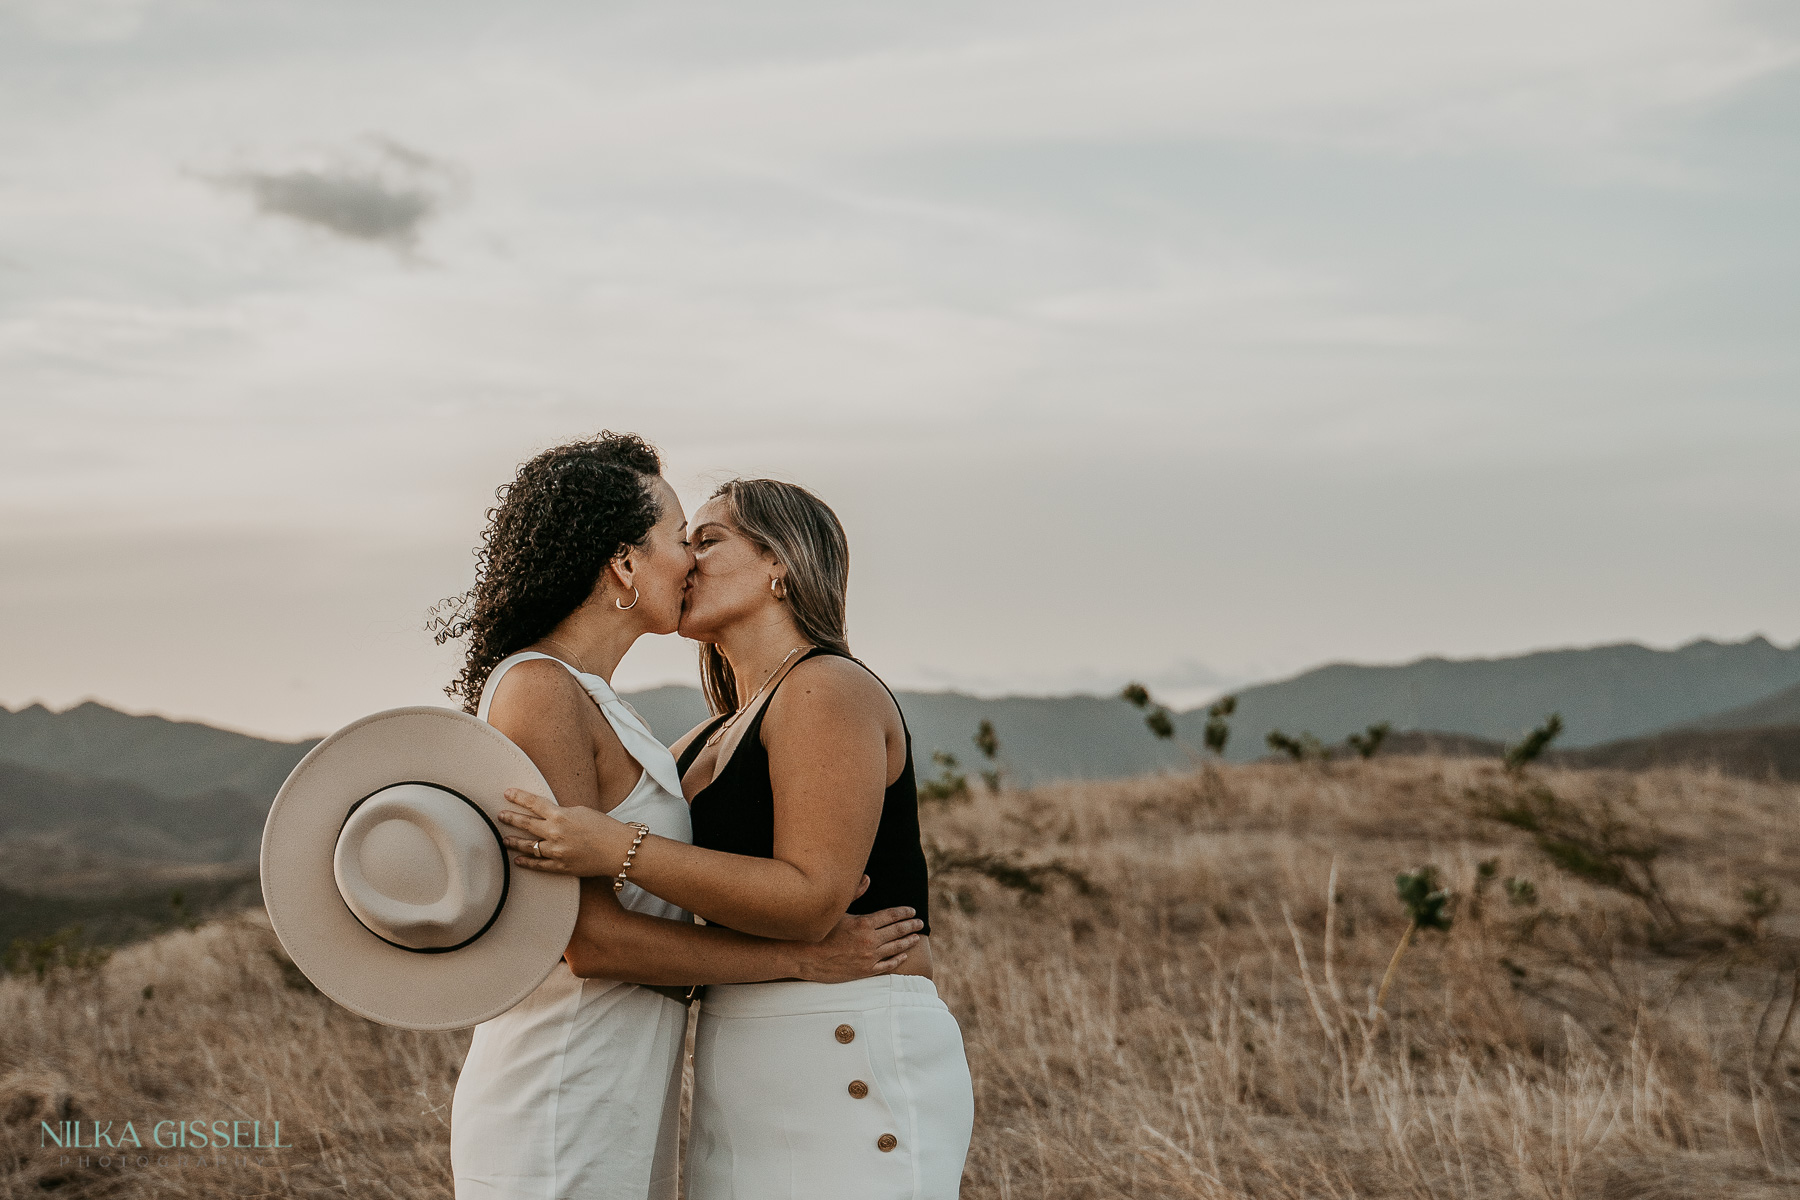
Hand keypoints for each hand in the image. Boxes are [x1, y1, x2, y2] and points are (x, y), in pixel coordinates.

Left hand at [496, 788, 627, 876]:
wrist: (620, 850)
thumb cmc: (605, 827)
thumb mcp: (582, 811)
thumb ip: (562, 812)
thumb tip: (547, 814)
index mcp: (561, 815)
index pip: (533, 803)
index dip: (518, 797)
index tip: (506, 793)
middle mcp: (555, 833)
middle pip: (526, 824)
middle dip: (510, 818)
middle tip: (500, 816)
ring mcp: (556, 851)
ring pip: (528, 846)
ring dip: (514, 842)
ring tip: (504, 840)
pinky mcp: (561, 867)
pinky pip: (538, 865)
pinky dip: (526, 863)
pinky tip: (517, 860)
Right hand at [793, 906, 922, 983]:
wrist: (803, 957)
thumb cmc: (817, 931)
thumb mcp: (835, 910)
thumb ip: (854, 893)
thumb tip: (867, 878)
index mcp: (864, 924)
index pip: (891, 915)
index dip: (903, 912)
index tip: (912, 910)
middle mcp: (870, 941)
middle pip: (897, 931)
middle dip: (910, 926)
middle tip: (919, 922)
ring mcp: (869, 958)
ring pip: (895, 948)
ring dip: (908, 942)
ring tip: (916, 937)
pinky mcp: (864, 971)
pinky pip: (887, 966)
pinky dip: (897, 960)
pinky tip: (903, 956)